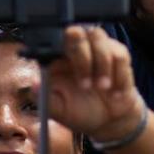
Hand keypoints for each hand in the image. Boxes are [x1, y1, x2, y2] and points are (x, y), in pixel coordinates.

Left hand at [45, 26, 145, 142]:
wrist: (109, 121)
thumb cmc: (80, 112)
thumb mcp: (59, 110)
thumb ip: (45, 97)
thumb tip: (34, 83)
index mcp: (58, 60)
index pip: (55, 40)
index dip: (59, 43)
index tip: (63, 57)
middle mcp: (78, 50)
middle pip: (77, 32)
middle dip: (83, 57)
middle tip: (86, 84)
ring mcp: (99, 49)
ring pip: (99, 38)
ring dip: (102, 66)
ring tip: (102, 88)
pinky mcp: (119, 55)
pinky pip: (119, 55)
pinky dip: (118, 76)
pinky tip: (115, 92)